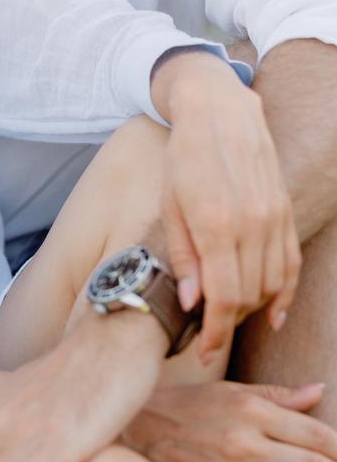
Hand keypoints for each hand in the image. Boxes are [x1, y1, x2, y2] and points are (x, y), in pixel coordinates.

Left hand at [151, 50, 300, 361]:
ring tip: (229, 316)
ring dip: (252, 309)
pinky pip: (292, 264)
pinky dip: (285, 293)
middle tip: (208, 331)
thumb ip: (183, 256)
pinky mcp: (286, 211)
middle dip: (228, 322)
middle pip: (249, 297)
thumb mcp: (169, 204)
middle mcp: (252, 223)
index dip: (215, 332)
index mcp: (216, 224)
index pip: (224, 298)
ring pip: (273, 284)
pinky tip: (274, 313)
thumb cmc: (184, 156)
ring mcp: (274, 217)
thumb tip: (194, 304)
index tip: (202, 351)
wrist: (218, 109)